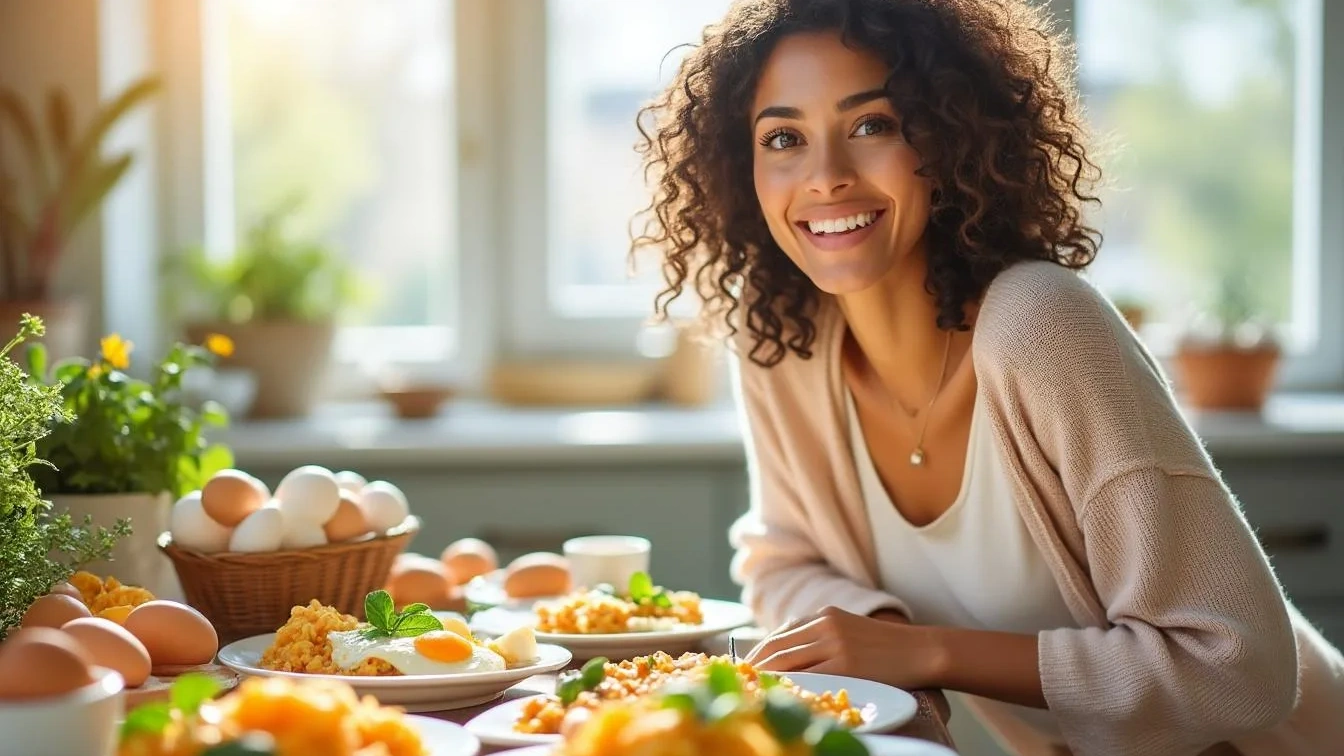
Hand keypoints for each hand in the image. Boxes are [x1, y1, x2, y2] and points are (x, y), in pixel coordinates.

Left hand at [743, 605, 940, 690]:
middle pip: (777, 647)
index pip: (781, 634)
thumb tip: (786, 654)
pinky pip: (808, 678)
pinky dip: (789, 688)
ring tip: (753, 691)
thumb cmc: (886, 646)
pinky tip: (781, 697)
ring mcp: (835, 645)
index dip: (759, 652)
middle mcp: (826, 625)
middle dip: (755, 666)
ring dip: (766, 678)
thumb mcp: (850, 629)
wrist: (921, 650)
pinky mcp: (845, 665)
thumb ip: (820, 636)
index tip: (745, 666)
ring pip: (787, 663)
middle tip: (741, 682)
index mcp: (825, 614)